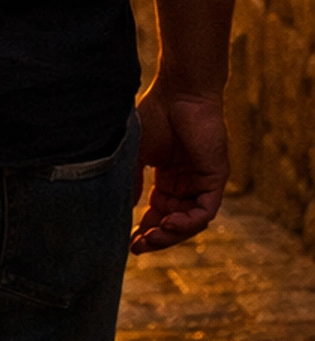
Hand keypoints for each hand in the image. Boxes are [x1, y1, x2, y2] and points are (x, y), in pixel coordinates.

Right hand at [131, 80, 228, 252]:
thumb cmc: (155, 115)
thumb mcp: (136, 154)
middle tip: (138, 247)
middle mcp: (185, 184)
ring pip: (190, 221)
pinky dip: (188, 222)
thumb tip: (125, 209)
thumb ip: (131, 181)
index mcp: (167, 179)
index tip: (128, 242)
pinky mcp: (215, 179)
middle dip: (156, 237)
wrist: (178, 93)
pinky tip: (169, 224)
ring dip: (171, 234)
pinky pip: (204, 210)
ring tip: (152, 238)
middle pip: (174, 222)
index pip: (157, 213)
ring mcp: (201, 182)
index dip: (144, 230)